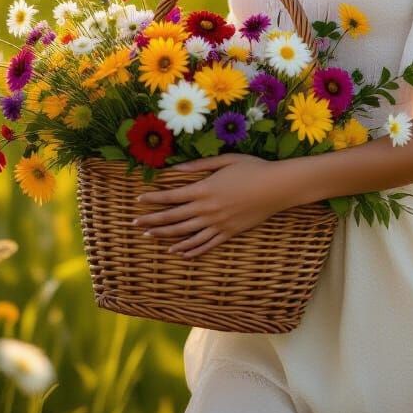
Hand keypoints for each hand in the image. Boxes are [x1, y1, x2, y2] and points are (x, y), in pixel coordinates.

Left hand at [131, 153, 287, 259]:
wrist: (277, 187)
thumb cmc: (253, 168)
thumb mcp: (225, 160)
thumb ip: (199, 165)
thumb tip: (176, 169)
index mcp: (204, 189)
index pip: (172, 197)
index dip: (153, 199)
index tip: (138, 201)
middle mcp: (207, 209)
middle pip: (173, 217)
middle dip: (152, 220)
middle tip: (134, 224)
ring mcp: (217, 223)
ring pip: (186, 234)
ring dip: (165, 235)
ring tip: (150, 236)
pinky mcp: (228, 233)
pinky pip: (205, 244)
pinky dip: (190, 250)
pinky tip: (178, 252)